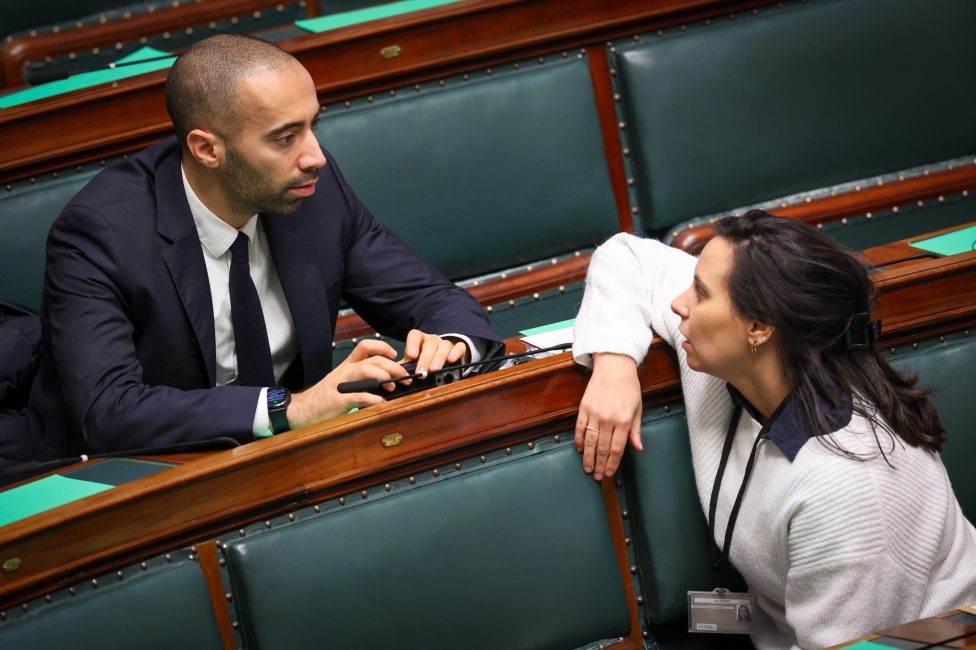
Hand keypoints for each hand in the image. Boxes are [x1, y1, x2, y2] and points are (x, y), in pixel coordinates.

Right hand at [287, 339, 407, 427]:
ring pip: (365, 371)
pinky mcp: (337, 400)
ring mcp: (340, 384)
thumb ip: (361, 379)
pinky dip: (372, 398)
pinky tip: (380, 402)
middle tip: (403, 376)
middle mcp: (344, 371)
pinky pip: (358, 396)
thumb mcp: (343, 382)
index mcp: (347, 365)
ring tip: (393, 387)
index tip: (395, 355)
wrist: (302, 409)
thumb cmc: (326, 396)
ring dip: (383, 377)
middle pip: (372, 360)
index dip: (382, 347)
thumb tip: (387, 380)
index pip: (365, 346)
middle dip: (392, 366)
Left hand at [403, 329, 466, 375]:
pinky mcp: (457, 349)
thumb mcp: (411, 364)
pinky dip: (456, 352)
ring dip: (439, 358)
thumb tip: (394, 374)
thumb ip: (403, 367)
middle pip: (430, 344)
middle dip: (425, 359)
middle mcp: (432, 340)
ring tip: (435, 369)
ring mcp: (445, 343)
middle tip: (422, 372)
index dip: (413, 344)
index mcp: (419, 340)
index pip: (415, 335)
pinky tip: (452, 360)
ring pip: (444, 345)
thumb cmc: (421, 362)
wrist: (439, 362)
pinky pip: (459, 346)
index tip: (411, 356)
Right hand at [575, 353, 643, 480]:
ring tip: (587, 468)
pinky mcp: (584, 407)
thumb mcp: (637, 408)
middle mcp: (608, 419)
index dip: (613, 463)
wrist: (614, 366)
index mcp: (624, 420)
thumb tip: (637, 447)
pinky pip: (580, 427)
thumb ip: (635, 430)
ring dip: (588, 457)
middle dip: (600, 464)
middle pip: (602, 448)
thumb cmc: (629, 386)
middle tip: (598, 476)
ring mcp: (595, 413)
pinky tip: (580, 449)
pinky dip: (579, 439)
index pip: (617, 448)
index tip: (610, 473)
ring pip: (590, 441)